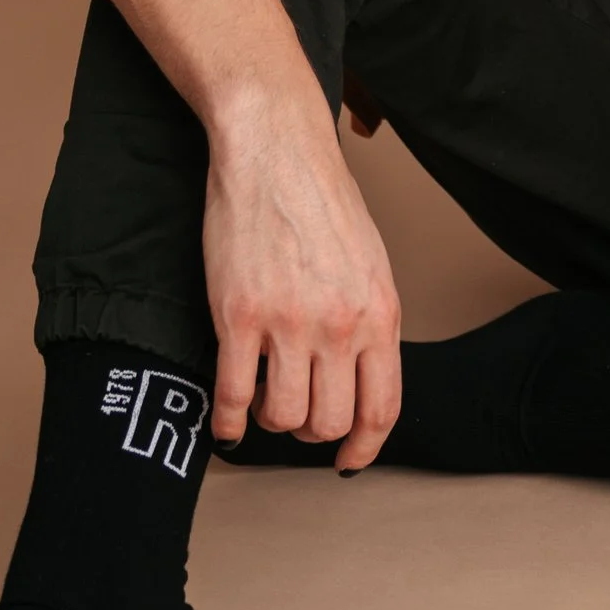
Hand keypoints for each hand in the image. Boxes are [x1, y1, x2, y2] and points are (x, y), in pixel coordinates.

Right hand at [202, 78, 404, 467]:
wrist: (275, 150)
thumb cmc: (323, 200)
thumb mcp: (371, 264)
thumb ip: (370, 322)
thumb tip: (363, 377)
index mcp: (380, 313)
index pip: (381, 408)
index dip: (363, 447)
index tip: (348, 460)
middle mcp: (340, 325)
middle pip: (330, 422)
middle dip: (313, 432)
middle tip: (298, 414)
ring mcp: (288, 322)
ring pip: (284, 418)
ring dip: (272, 421)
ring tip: (264, 401)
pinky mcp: (238, 315)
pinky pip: (232, 396)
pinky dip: (227, 421)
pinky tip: (227, 421)